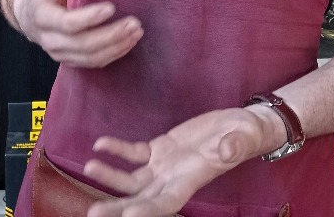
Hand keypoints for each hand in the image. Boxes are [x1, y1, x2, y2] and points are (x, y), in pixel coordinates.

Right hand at [13, 0, 143, 66]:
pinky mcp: (70, 61)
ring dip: (117, 47)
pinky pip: (93, 63)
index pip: (68, 23)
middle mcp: (50, 40)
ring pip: (91, 57)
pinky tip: (128, 43)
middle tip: (134, 24)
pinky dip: (113, 54)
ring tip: (136, 33)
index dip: (90, 17)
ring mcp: (60, 54)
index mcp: (43, 17)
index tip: (111, 7)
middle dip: (111, 35)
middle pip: (83, 44)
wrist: (27, 17)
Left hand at [82, 106, 286, 216]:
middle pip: (142, 199)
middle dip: (117, 207)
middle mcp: (175, 178)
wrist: (240, 126)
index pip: (167, 203)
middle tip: (92, 213)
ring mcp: (165, 165)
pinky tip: (100, 144)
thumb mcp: (243, 137)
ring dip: (110, 176)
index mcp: (193, 180)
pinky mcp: (161, 148)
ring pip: (132, 179)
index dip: (148, 211)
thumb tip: (226, 152)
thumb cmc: (246, 135)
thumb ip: (234, 147)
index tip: (128, 216)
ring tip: (88, 167)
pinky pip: (135, 153)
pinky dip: (118, 150)